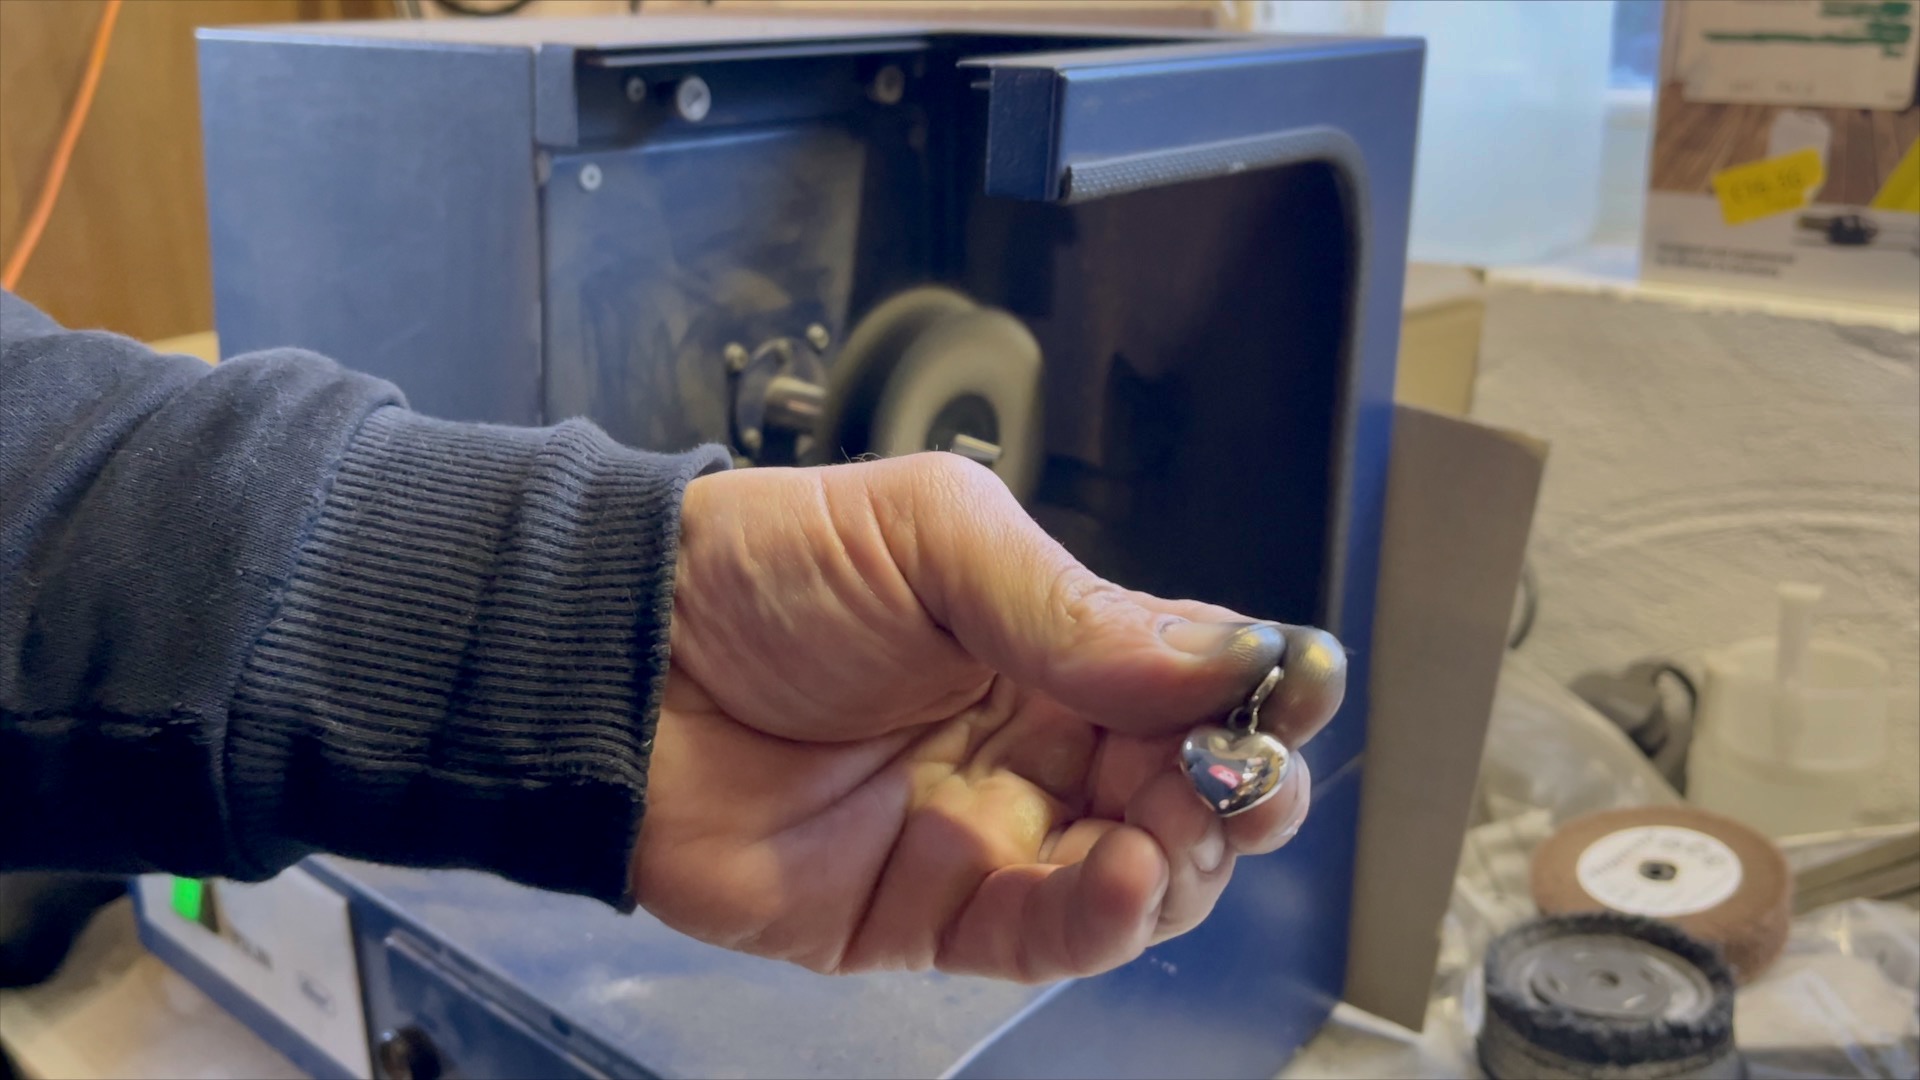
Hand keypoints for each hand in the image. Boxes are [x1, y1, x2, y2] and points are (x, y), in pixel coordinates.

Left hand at [634, 453, 1345, 981]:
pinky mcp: (929, 914)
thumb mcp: (934, 544)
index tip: (1297, 689)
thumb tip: (1231, 655)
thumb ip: (1077, 611)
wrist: (618, 663)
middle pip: (1188, 789)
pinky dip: (1101, 920)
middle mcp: (1038, 742)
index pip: (1192, 680)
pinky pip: (1044, 937)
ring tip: (1172, 824)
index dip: (1257, 691)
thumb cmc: (764, 573)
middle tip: (1240, 772)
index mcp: (1051, 642)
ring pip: (1141, 876)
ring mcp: (988, 833)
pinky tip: (1122, 876)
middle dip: (1239, 787)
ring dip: (1183, 860)